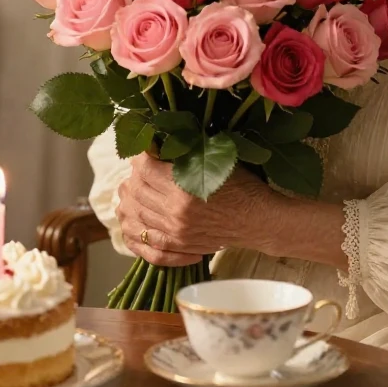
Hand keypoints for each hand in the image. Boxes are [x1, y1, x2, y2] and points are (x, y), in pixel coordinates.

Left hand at [116, 153, 273, 265]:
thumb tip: (156, 142)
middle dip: (134, 176)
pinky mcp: (177, 244)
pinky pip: (143, 240)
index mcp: (183, 187)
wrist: (257, 219)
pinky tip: (133, 217)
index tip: (145, 151)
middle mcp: (175, 211)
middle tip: (140, 168)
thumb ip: (185, 152)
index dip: (140, 156)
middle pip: (136, 191)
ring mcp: (174, 231)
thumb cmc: (241, 185)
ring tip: (134, 188)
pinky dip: (133, 228)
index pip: (144, 168)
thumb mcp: (215, 160)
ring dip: (130, 199)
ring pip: (135, 214)